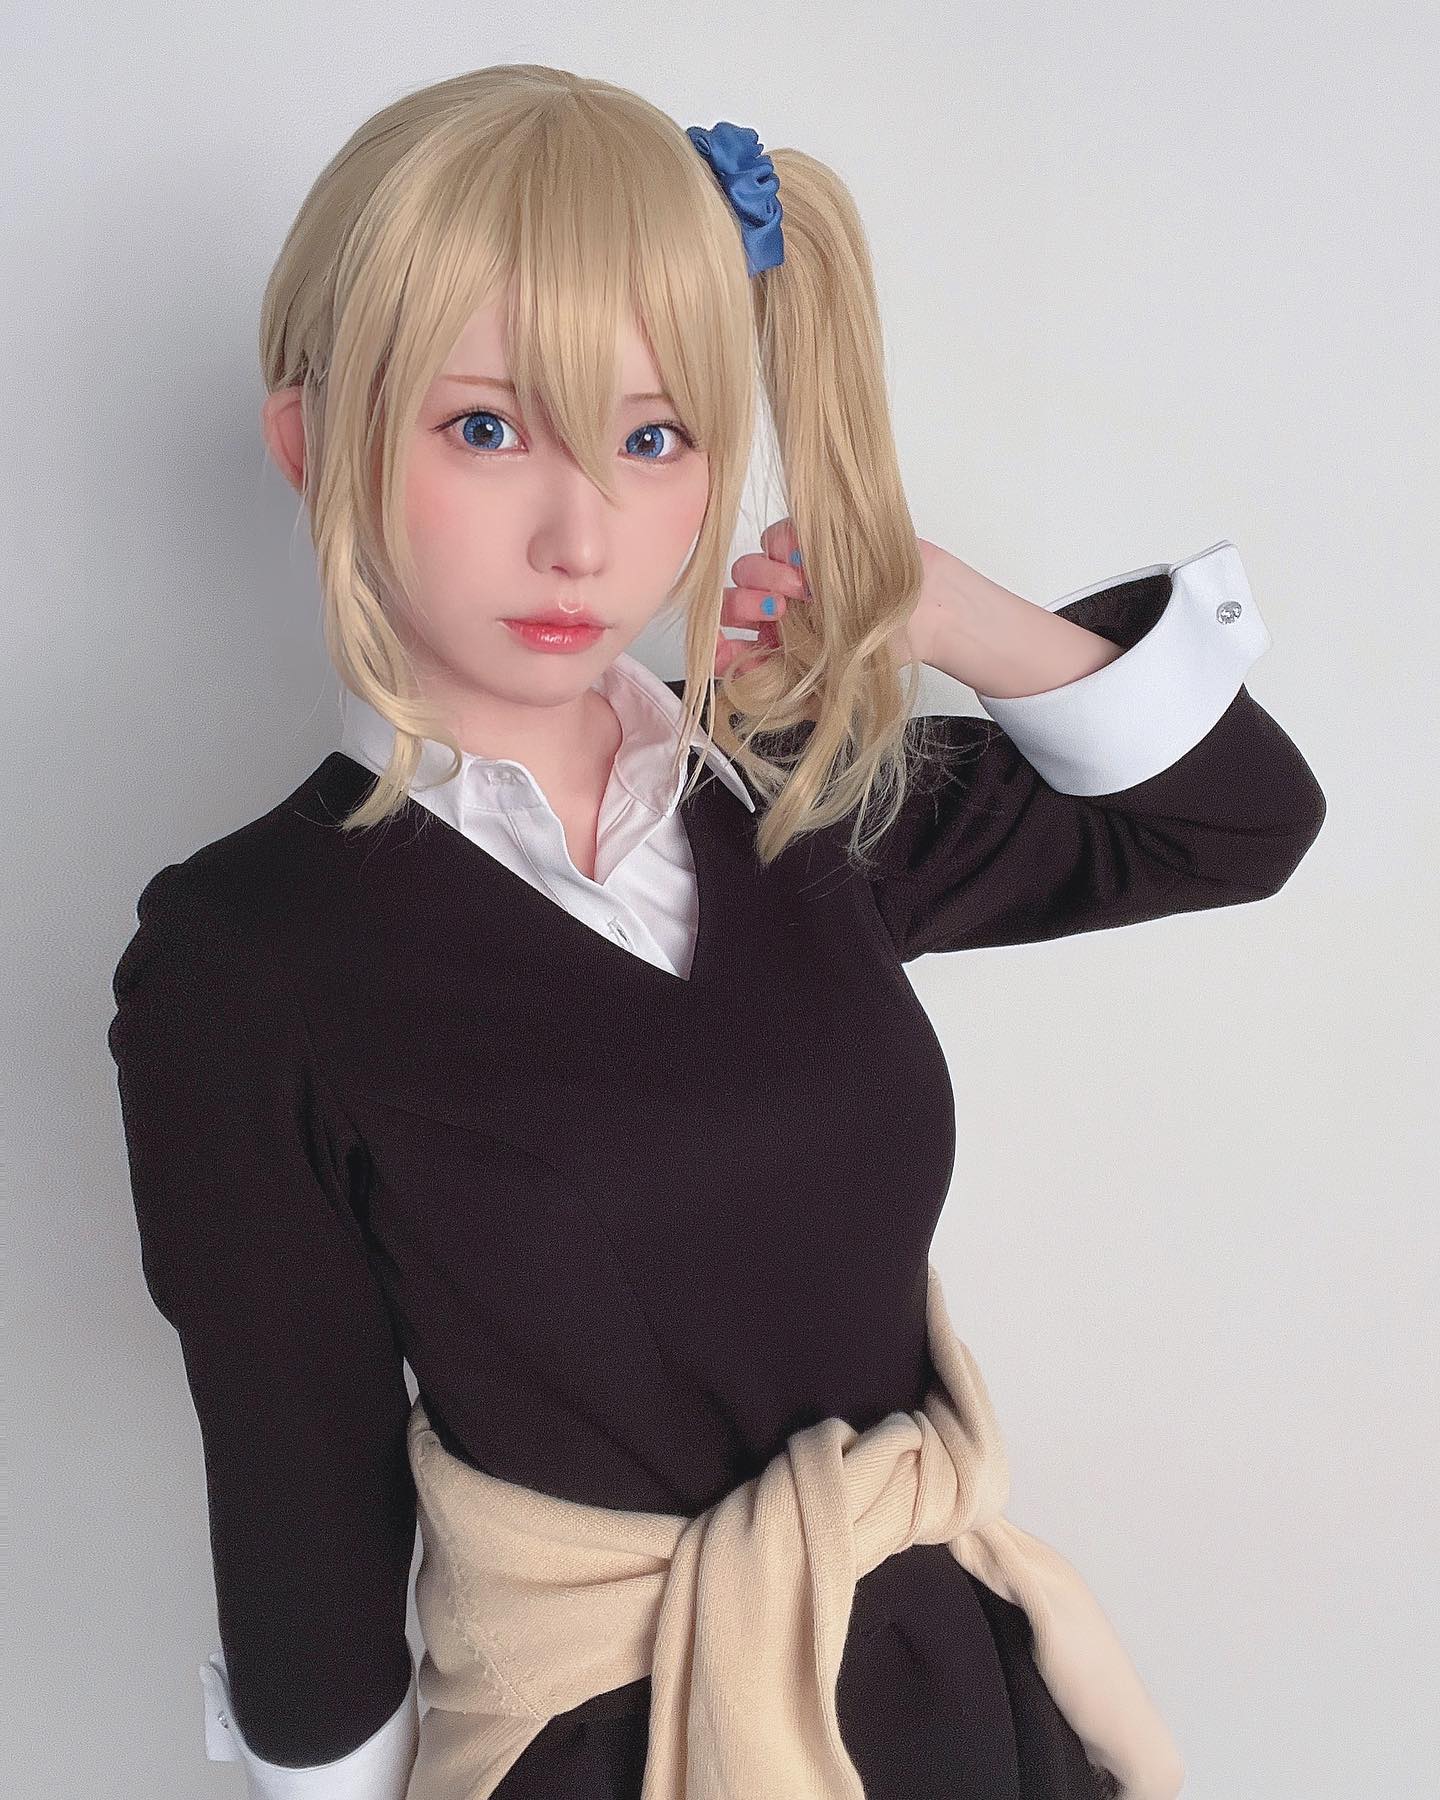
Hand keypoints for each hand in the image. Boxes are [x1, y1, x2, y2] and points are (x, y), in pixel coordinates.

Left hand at [716, 518, 952, 676]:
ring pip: (749, 566)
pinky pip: (778, 536)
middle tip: (774, 611)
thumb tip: (737, 678)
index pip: (728, 643)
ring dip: (765, 576)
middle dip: (740, 605)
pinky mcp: (808, 541)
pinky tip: (806, 564)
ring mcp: (790, 574)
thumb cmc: (885, 651)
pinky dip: (785, 547)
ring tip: (799, 588)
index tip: (720, 647)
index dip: (715, 644)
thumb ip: (783, 687)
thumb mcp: (831, 685)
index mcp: (777, 644)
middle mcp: (778, 609)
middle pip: (731, 599)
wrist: (929, 613)